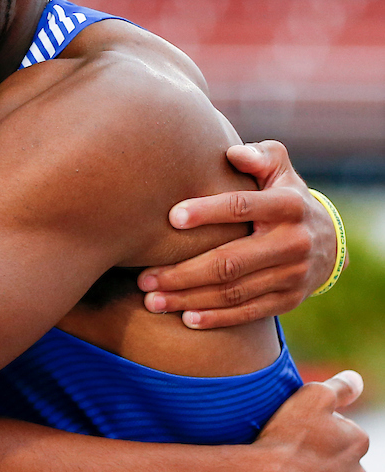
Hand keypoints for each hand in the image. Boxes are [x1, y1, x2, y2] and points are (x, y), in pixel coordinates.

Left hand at [138, 140, 336, 328]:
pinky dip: (216, 318)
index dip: (207, 211)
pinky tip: (185, 319)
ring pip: (234, 292)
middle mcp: (293, 242)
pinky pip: (248, 312)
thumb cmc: (284, 195)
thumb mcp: (279, 169)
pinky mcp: (288, 300)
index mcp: (288, 205)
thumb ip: (259, 155)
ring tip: (152, 301)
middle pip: (230, 261)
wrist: (328, 241)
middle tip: (144, 278)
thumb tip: (233, 152)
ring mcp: (292, 275)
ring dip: (189, 299)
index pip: (243, 207)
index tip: (171, 218)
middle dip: (182, 273)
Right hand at [250, 371, 367, 471]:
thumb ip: (339, 387)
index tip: (297, 431)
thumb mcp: (312, 397)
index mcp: (356, 444)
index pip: (344, 433)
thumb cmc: (287, 439)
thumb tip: (357, 380)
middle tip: (288, 454)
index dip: (318, 430)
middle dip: (320, 462)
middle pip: (340, 466)